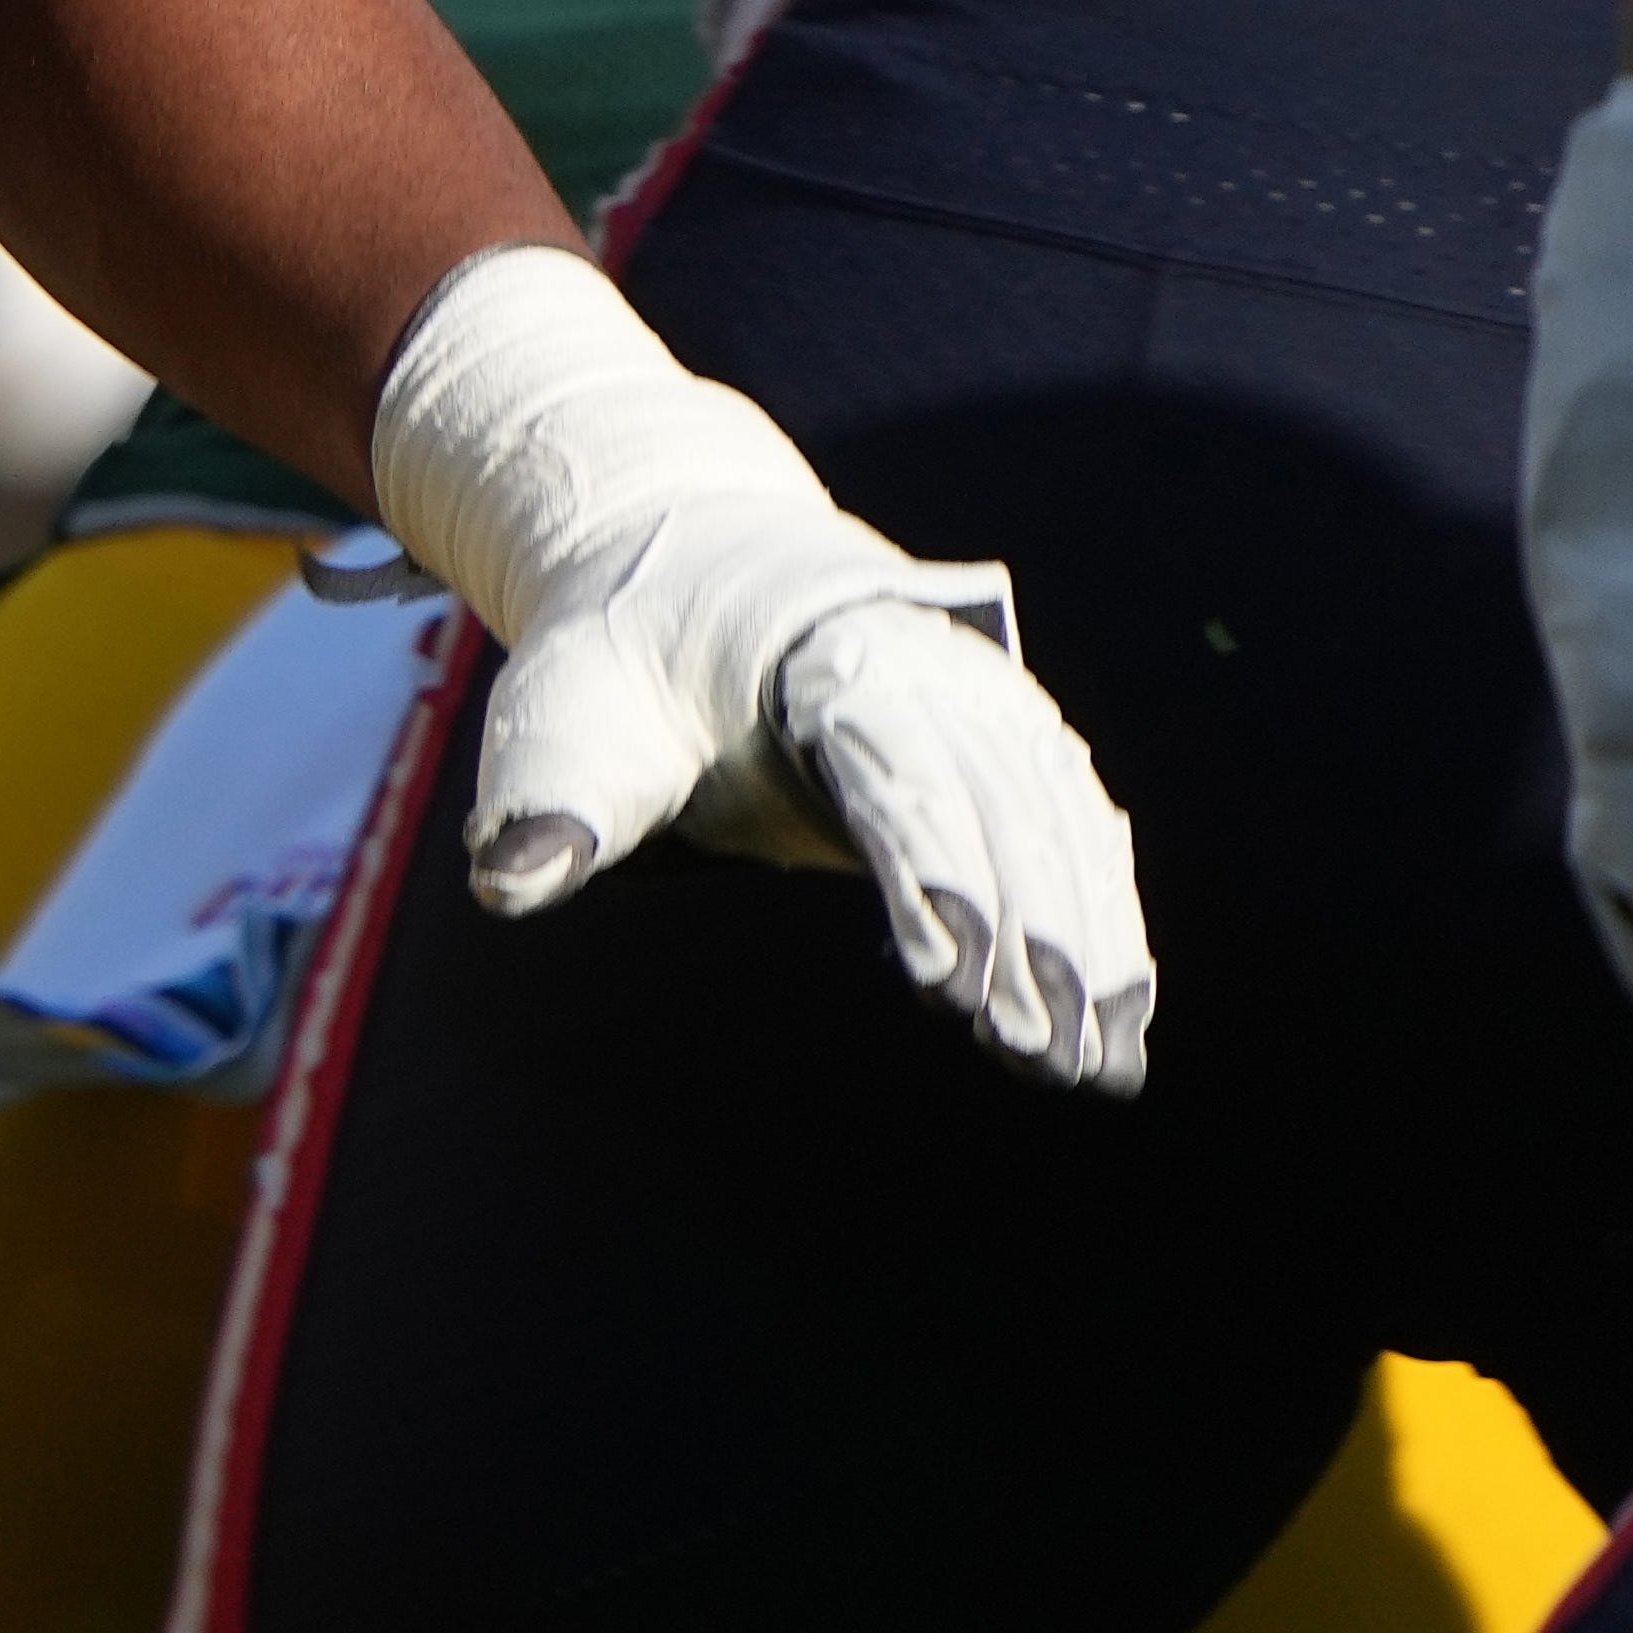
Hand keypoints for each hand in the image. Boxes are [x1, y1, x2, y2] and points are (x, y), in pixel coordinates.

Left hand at [371, 244, 1159, 1088]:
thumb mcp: (566, 714)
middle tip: (1044, 1057)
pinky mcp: (1000, 739)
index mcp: (826, 655)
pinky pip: (1072, 826)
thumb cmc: (620, 656)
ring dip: (1087, 945)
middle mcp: (927, 669)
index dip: (926, 873)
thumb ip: (553, 801)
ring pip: (1053, 825)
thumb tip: (505, 880)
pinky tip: (1127, 1014)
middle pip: (996, 808)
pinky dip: (1103, 914)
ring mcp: (979, 700)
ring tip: (1102, 1070)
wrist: (686, 563)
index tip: (951, 982)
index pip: (890, 772)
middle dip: (1030, 935)